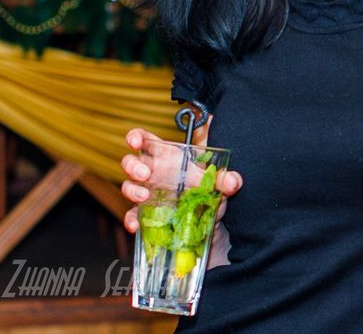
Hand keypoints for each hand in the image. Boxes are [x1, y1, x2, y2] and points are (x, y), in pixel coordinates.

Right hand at [120, 126, 242, 268]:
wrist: (210, 222)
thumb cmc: (209, 191)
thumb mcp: (219, 183)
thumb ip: (227, 179)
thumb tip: (233, 182)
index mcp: (168, 157)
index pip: (145, 140)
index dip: (136, 137)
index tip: (135, 141)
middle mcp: (154, 173)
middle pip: (131, 162)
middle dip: (133, 166)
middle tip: (145, 174)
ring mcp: (148, 193)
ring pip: (128, 187)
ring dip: (133, 190)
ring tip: (145, 196)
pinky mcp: (147, 214)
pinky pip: (132, 215)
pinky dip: (130, 219)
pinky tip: (135, 224)